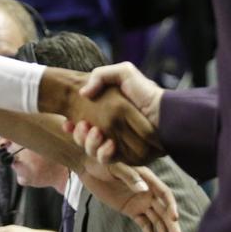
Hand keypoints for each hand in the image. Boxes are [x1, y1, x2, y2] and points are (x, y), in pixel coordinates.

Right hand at [41, 68, 162, 164]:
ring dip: (89, 143)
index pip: (82, 124)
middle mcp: (110, 131)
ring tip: (96, 131)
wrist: (162, 110)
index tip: (68, 122)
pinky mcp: (124, 156)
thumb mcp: (123, 72)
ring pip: (92, 150)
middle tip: (82, 125)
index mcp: (107, 115)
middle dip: (78, 135)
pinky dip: (103, 153)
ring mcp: (116, 144)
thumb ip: (101, 75)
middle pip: (84, 139)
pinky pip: (107, 159)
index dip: (73, 125)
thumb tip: (84, 94)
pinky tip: (109, 143)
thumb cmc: (144, 90)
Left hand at [79, 162, 180, 231]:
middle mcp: (148, 191)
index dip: (171, 205)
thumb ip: (130, 177)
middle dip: (171, 225)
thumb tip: (144, 190)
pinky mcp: (131, 210)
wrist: (88, 167)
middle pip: (164, 210)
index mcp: (147, 178)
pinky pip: (144, 223)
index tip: (174, 218)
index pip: (164, 193)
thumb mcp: (116, 167)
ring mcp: (140, 201)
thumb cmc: (104, 162)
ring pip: (156, 219)